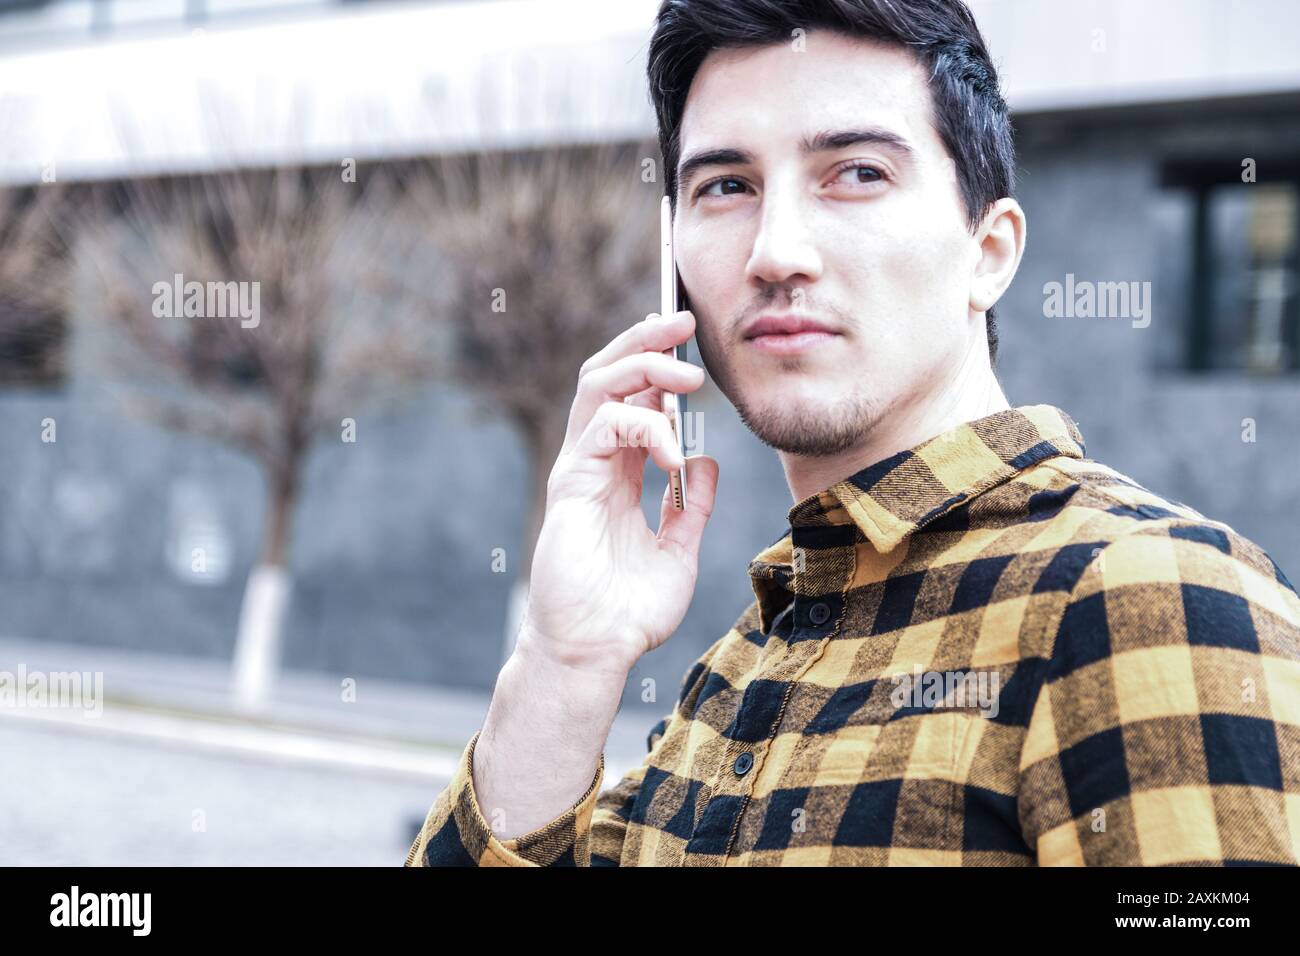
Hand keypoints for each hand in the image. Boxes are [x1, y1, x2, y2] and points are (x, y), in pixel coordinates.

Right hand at [519, 309, 719, 676]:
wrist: (596, 650)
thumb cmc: (629, 611)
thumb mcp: (678, 550)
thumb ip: (691, 506)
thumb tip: (706, 463)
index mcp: (618, 473)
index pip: (632, 397)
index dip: (657, 363)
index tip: (690, 340)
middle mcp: (594, 462)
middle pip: (609, 376)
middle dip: (645, 341)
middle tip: (683, 320)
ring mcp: (578, 469)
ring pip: (598, 386)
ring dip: (643, 366)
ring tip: (686, 374)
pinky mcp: (570, 483)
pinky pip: (603, 427)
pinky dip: (643, 428)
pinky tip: (671, 455)